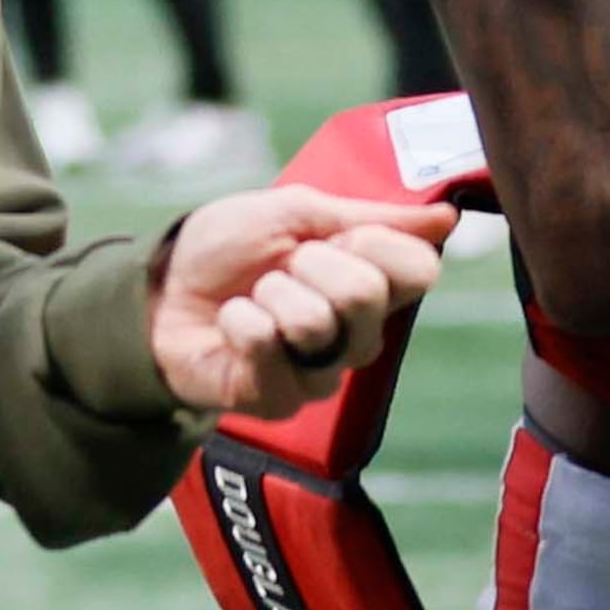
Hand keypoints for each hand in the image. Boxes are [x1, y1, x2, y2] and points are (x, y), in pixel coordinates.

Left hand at [148, 185, 459, 414]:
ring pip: (316, 323)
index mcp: (372, 280)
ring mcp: (322, 371)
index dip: (376, 242)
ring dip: (269, 294)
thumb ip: (372, 216)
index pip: (419, 270)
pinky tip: (231, 325)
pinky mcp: (281, 399)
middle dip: (309, 263)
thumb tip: (448, 216)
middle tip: (282, 266)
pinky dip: (240, 321)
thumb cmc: (227, 249)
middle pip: (367, 294)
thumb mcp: (295, 210)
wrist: (161, 290)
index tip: (340, 233)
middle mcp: (358, 332)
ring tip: (253, 297)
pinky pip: (269, 348)